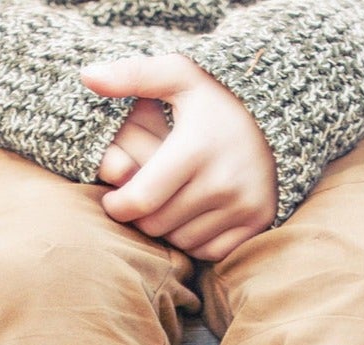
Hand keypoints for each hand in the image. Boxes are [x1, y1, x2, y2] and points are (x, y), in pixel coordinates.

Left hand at [80, 54, 277, 259]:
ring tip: (167, 206)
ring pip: (181, 241)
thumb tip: (87, 77)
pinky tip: (192, 216)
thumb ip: (132, 75)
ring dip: (168, 230)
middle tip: (139, 203)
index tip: (113, 201)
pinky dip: (195, 240)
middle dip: (142, 218)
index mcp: (195, 148)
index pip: (140, 200)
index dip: (118, 206)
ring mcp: (242, 205)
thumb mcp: (179, 76)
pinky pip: (208, 251)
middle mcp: (222, 181)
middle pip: (158, 225)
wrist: (276, 119)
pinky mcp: (257, 222)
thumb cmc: (215, 99)